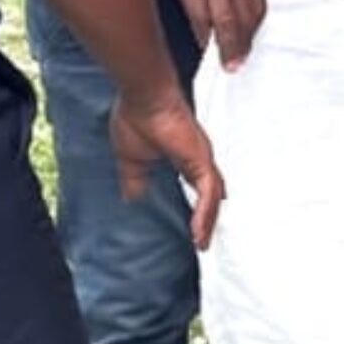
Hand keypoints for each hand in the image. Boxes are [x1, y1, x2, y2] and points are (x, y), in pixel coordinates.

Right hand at [112, 91, 226, 247]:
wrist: (142, 99)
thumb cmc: (136, 118)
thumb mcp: (131, 160)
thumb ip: (135, 181)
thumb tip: (133, 200)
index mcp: (183, 158)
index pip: (196, 187)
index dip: (199, 207)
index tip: (195, 228)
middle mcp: (197, 159)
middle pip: (209, 196)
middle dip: (207, 220)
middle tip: (202, 242)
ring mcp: (201, 160)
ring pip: (211, 199)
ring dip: (206, 224)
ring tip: (200, 244)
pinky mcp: (201, 161)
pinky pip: (207, 195)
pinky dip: (204, 216)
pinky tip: (198, 234)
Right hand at [140, 0, 266, 69]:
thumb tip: (243, 4)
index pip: (259, 6)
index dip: (255, 29)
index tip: (251, 43)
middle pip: (244, 19)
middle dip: (243, 45)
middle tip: (240, 64)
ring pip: (223, 23)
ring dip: (226, 47)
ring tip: (226, 64)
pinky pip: (198, 18)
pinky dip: (202, 35)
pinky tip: (203, 45)